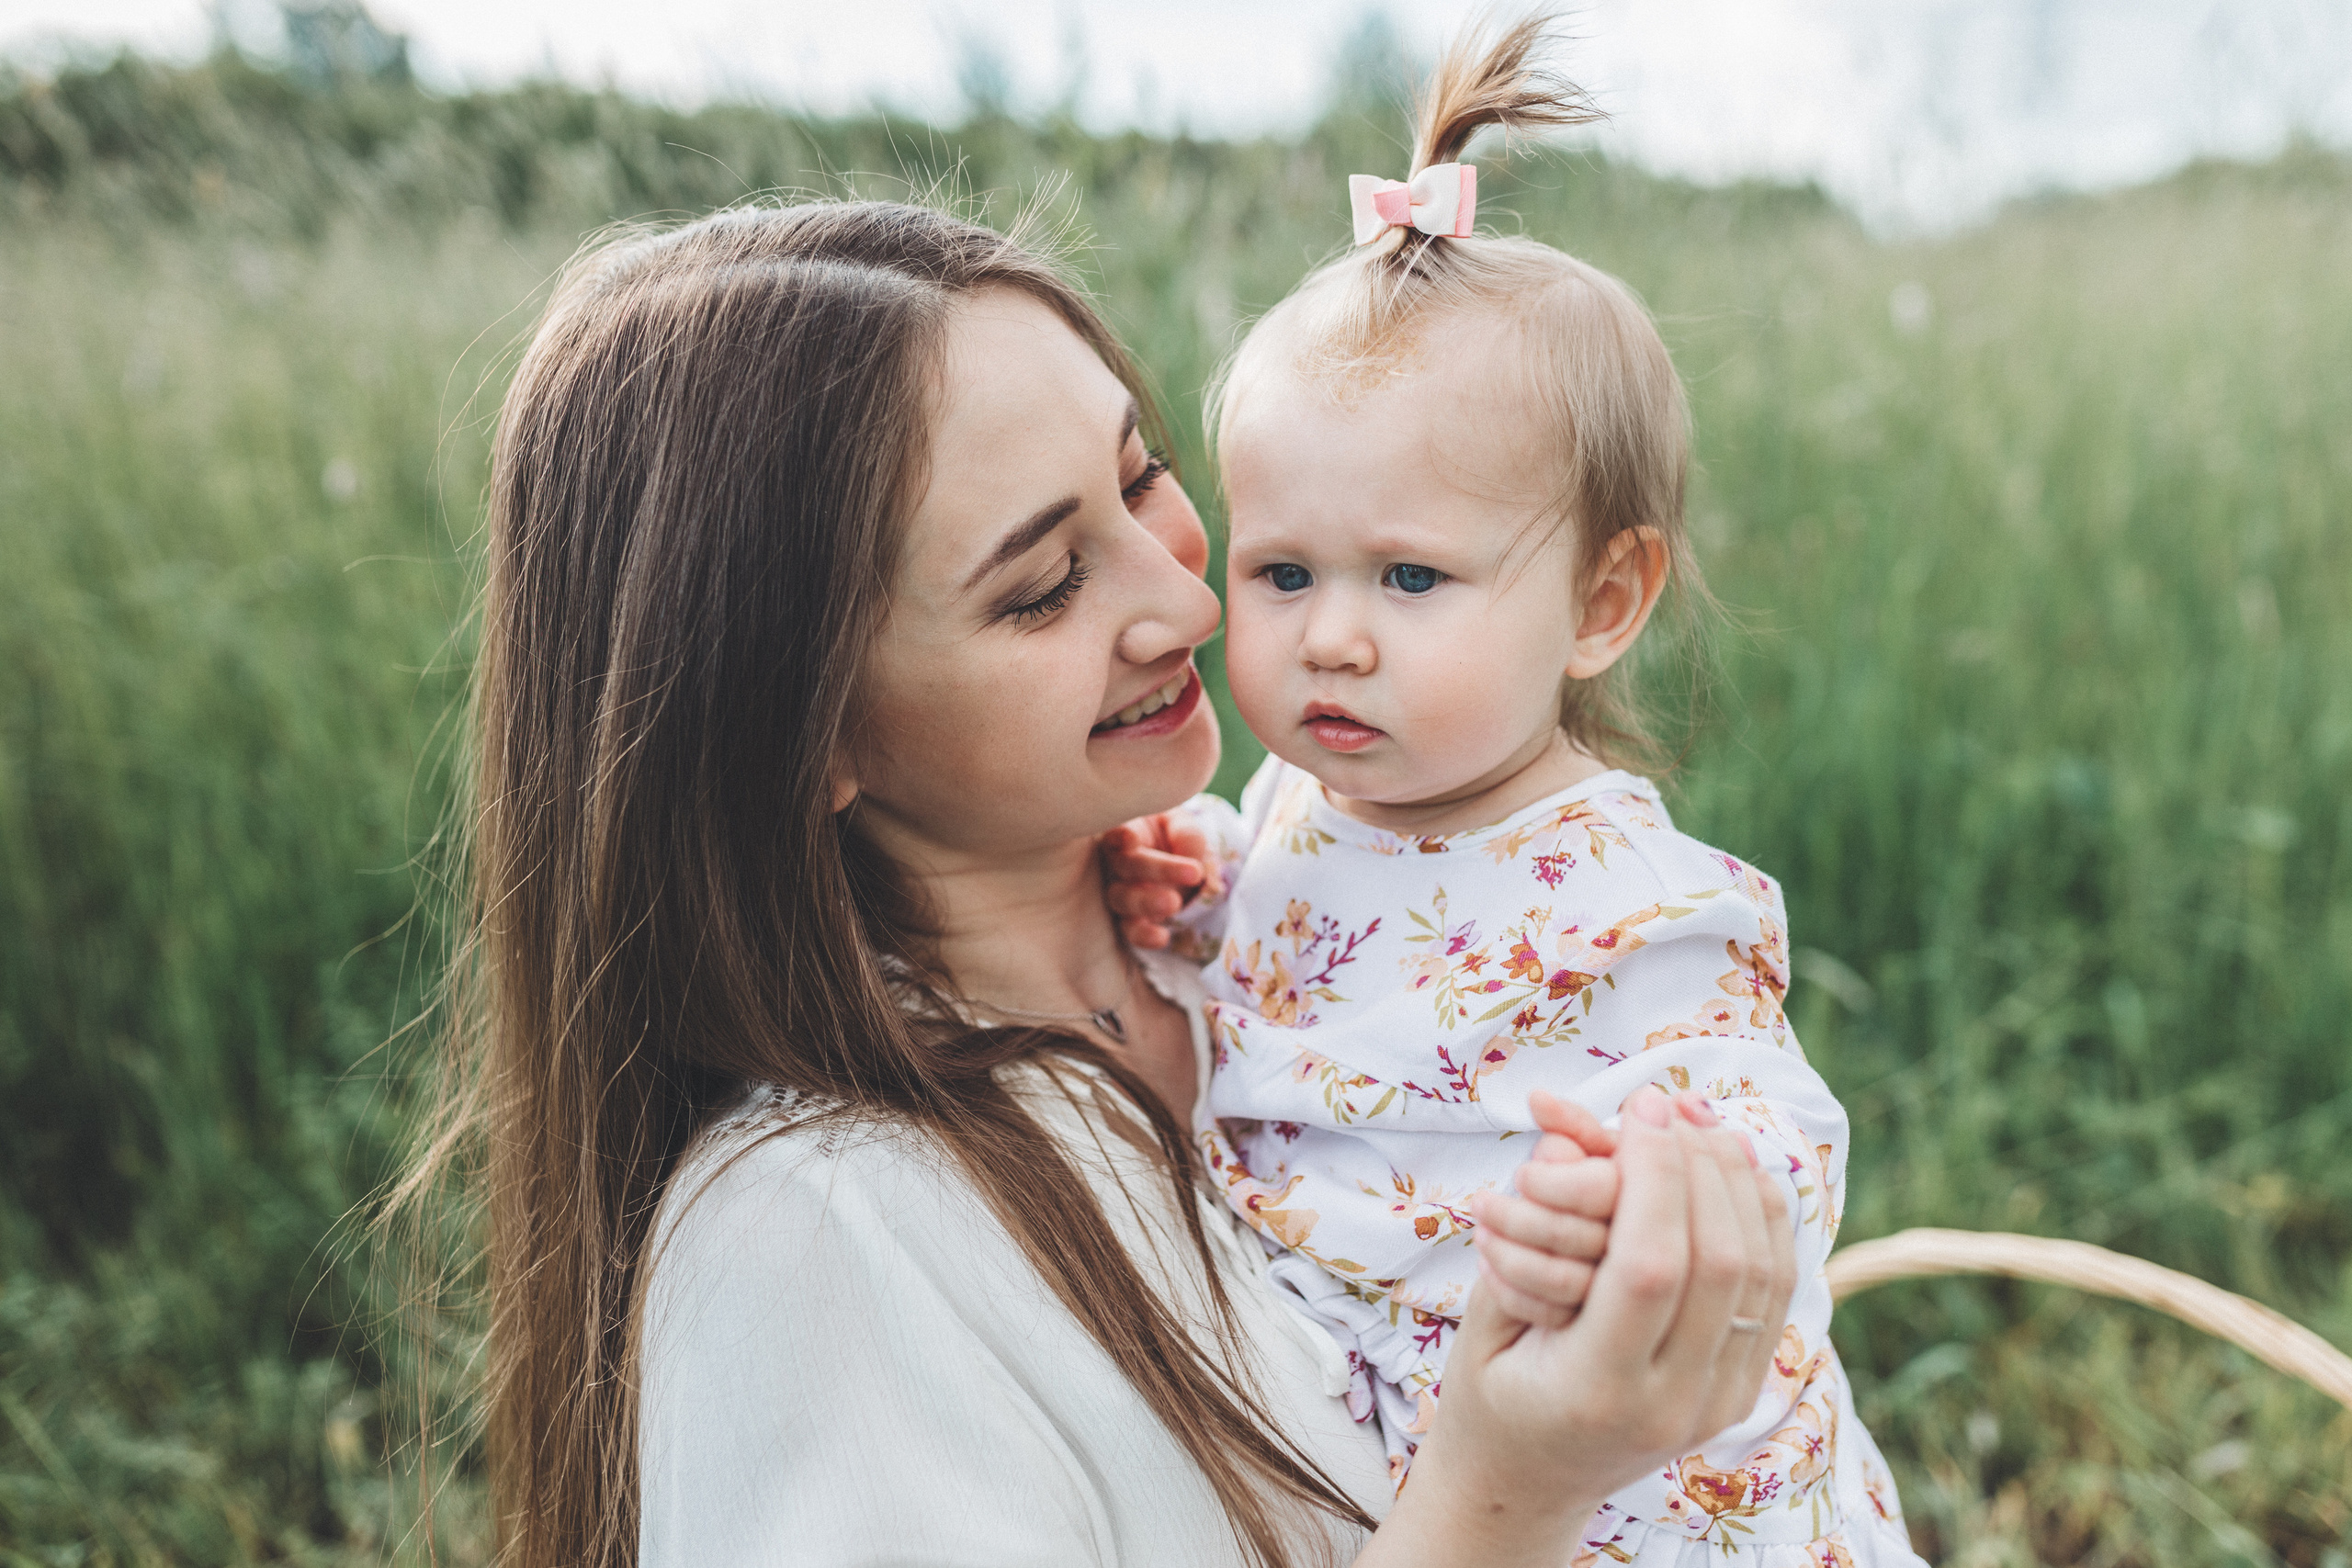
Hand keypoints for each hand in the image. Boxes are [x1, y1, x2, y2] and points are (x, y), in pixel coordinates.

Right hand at [1098, 812, 1217, 948]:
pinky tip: (1162, 937)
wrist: (1176, 862)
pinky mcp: (1130, 919)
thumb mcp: (1181, 825)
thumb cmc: (1171, 835)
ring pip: (1122, 899)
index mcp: (1126, 833)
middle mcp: (1117, 864)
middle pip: (1128, 865)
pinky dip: (1143, 935)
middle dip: (1160, 869)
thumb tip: (1188, 852)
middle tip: (1193, 873)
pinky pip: (1130, 930)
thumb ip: (1184, 832)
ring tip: (1175, 903)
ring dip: (1147, 903)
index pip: (1115, 832)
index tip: (1131, 838)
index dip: (1120, 835)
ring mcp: (1121, 892)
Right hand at [1359, 1086, 1796, 1567]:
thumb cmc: (1490, 1393)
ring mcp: (1718, 1401)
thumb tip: (1570, 1134)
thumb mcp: (1482, 1317)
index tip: (1637, 1110)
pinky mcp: (1742, 1388)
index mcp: (1597, 1391)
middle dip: (1699, 1164)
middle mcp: (1673, 1404)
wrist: (1529, 1484)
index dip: (1653, 1176)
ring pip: (1764, 1273)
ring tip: (1704, 1120)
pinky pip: (1774, 1290)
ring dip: (1740, 1182)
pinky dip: (1763, 1217)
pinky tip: (1735, 1167)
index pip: (1650, 1266)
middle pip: (1720, 1263)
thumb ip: (1524, 1233)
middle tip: (1668, 1103)